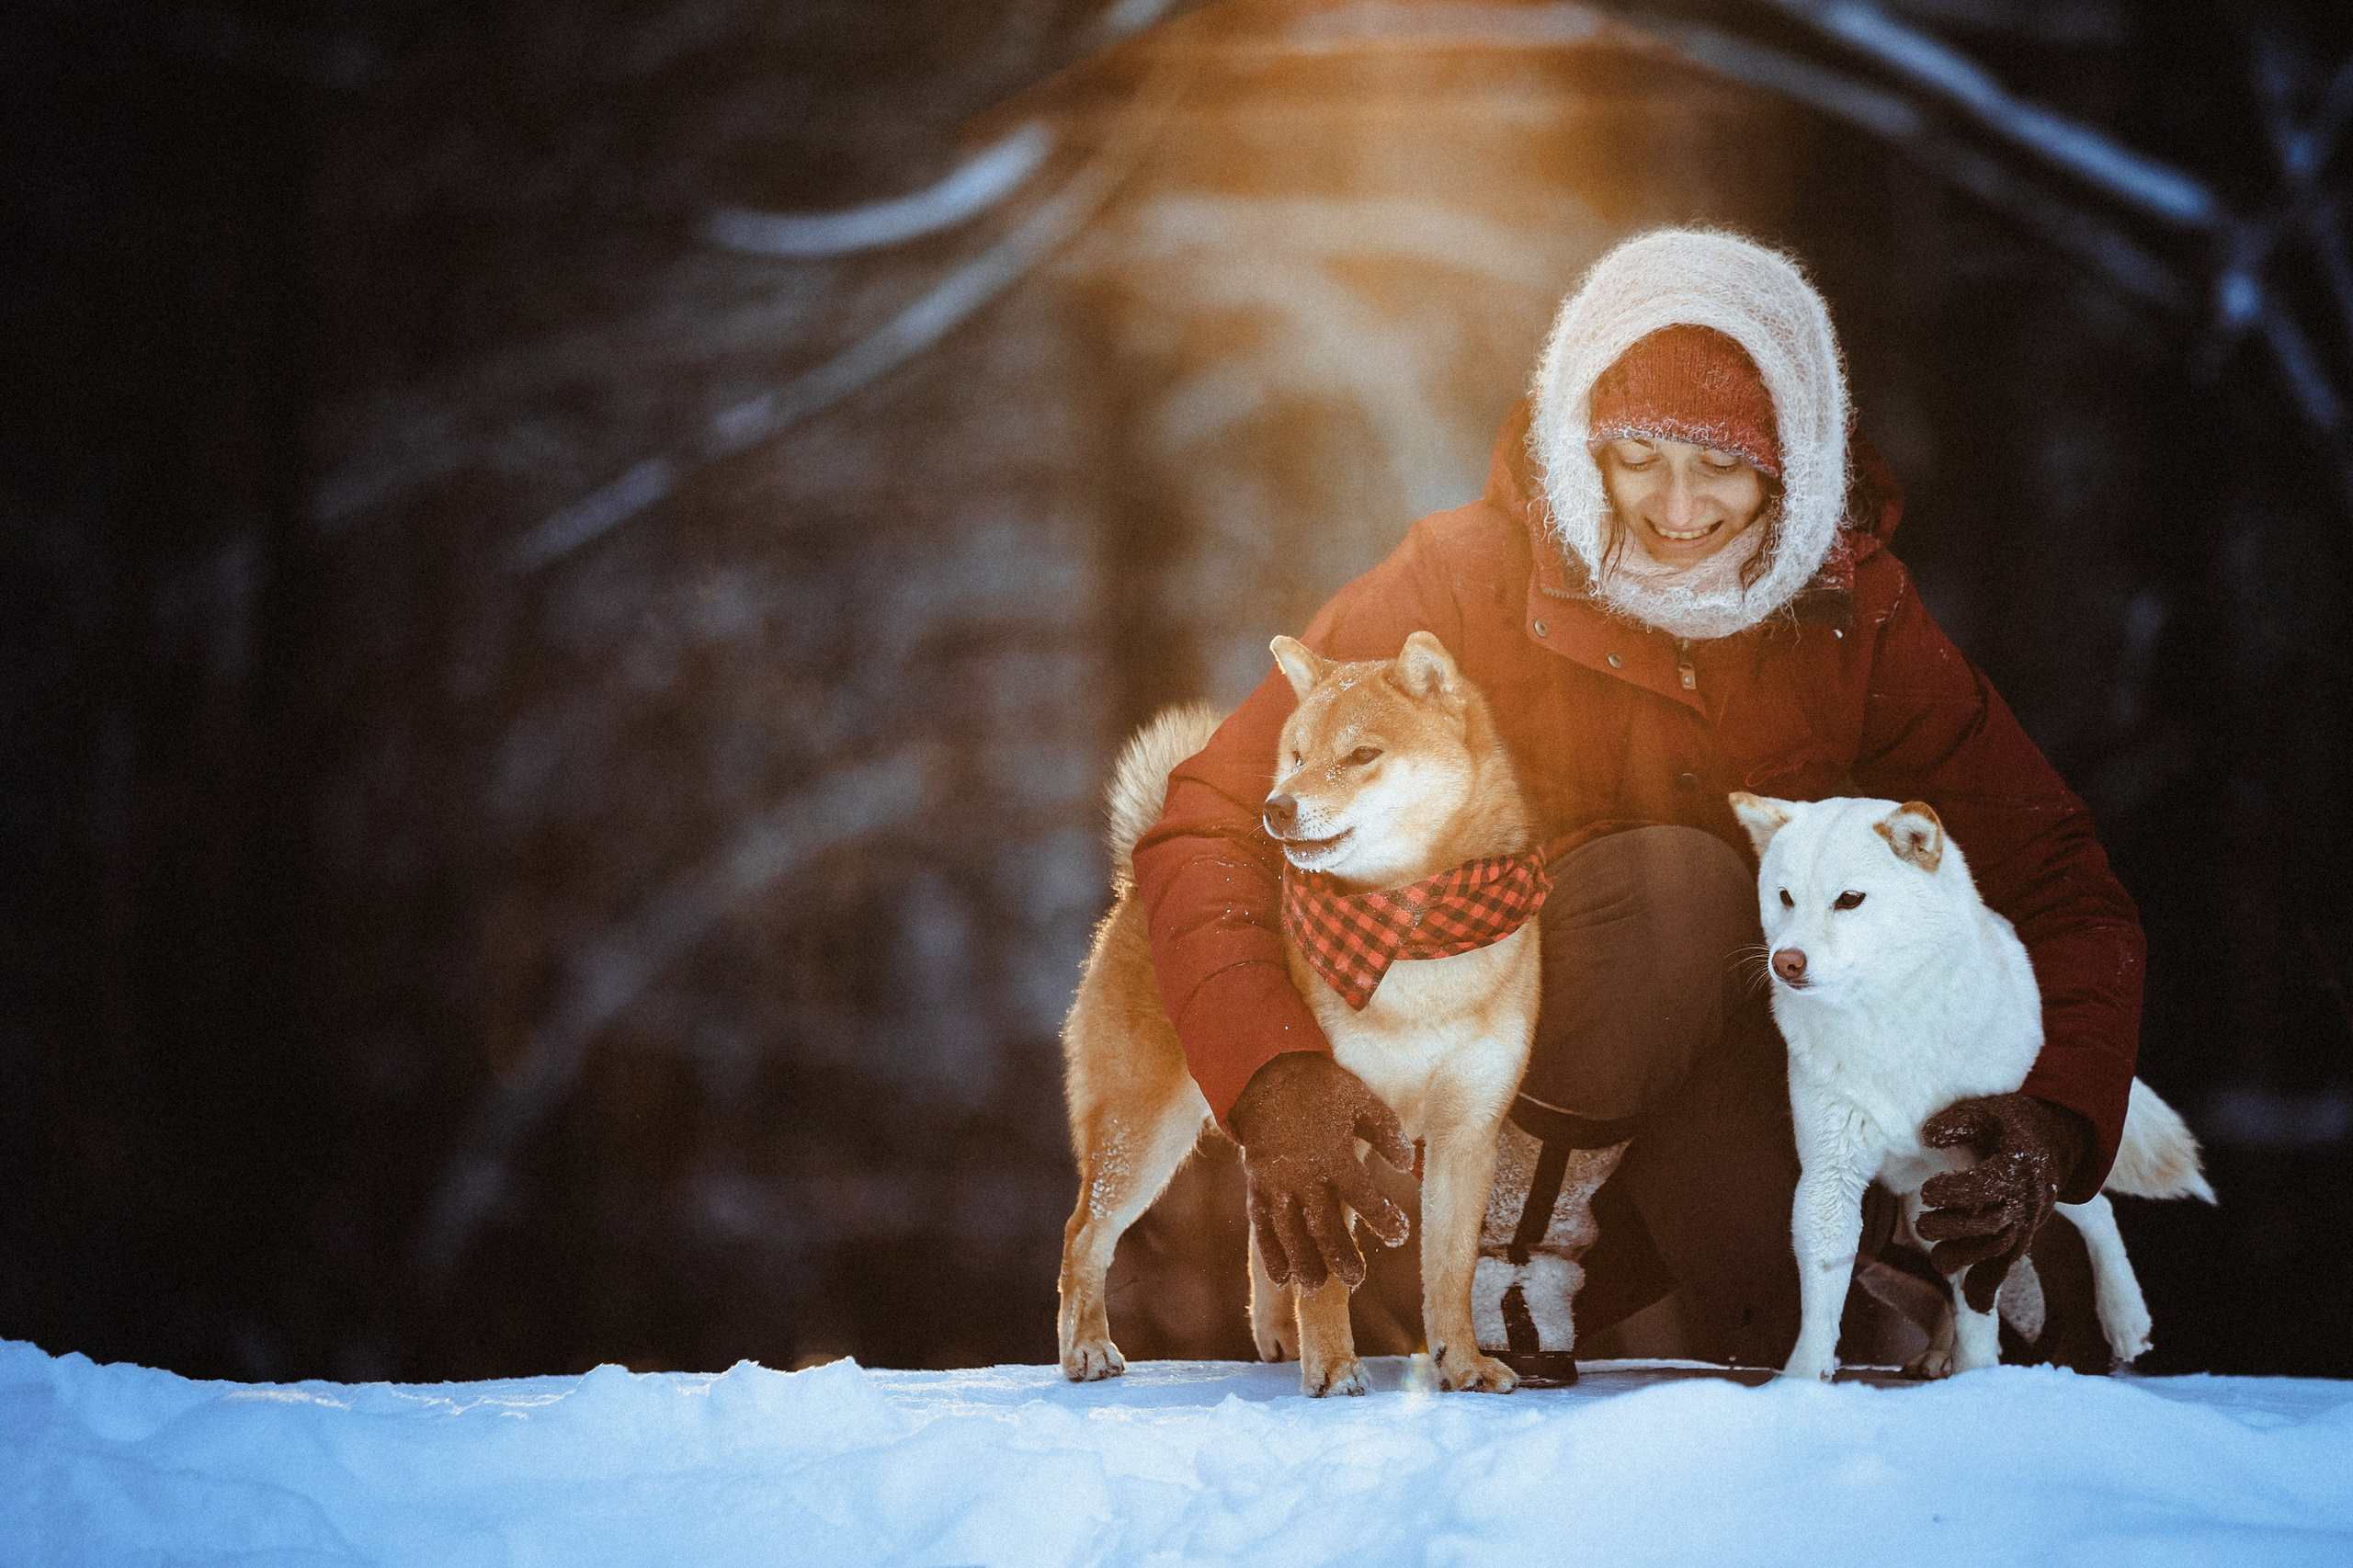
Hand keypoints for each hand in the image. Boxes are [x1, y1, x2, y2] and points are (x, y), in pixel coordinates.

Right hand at [1227, 1052, 1413, 1290]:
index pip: (1365, 1198)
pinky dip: (1271, 1254)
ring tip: (1317, 1285)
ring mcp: (1277, 1183)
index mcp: (1335, 1155)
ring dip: (1305, 1263)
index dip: (1385, 1220)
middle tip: (1357, 1277)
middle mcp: (1304, 1175)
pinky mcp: (1257, 1185)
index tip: (1399, 1234)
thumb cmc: (1320, 1086)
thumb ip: (1387, 1133)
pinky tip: (1282, 1278)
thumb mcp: (1362, 1100)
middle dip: (1342, 1256)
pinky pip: (1261, 1226)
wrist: (1265, 1074)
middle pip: (1324, 1228)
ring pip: (1291, 1234)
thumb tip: (1408, 1167)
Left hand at [1915, 1093, 2090, 1313]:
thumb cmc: (2011, 1123)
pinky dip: (1993, 1285)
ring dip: (1967, 1259)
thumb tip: (1927, 1135)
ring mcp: (2028, 1220)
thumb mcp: (1986, 1111)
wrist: (2056, 1139)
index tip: (1928, 1190)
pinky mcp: (2024, 1234)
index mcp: (2017, 1165)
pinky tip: (1976, 1306)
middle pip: (1993, 1224)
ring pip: (2001, 1250)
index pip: (1988, 1185)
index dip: (1956, 1191)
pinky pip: (2010, 1265)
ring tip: (1937, 1260)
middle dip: (1954, 1229)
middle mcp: (2027, 1199)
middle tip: (1922, 1223)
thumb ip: (1958, 1121)